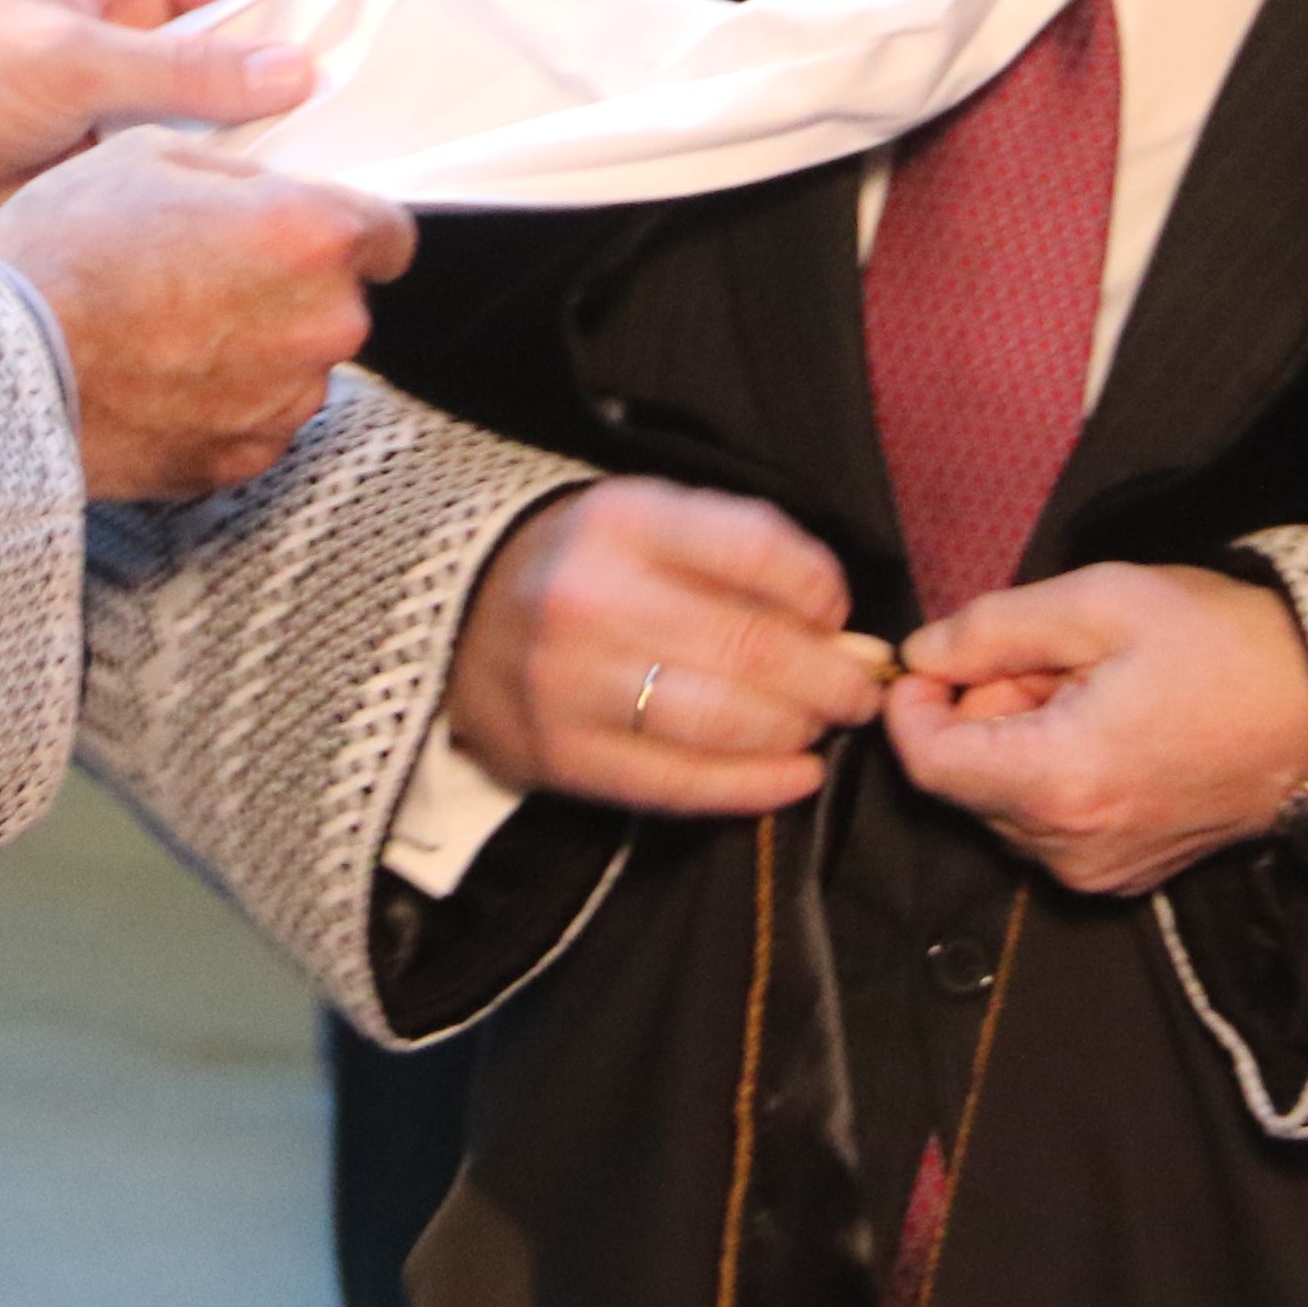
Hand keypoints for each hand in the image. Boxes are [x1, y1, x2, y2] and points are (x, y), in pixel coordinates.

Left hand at [0, 0, 376, 243]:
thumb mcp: (61, 61)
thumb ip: (182, 68)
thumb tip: (294, 70)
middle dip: (297, 8)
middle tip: (361, 47)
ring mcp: (133, 64)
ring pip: (235, 59)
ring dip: (278, 83)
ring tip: (340, 110)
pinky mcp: (135, 134)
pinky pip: (211, 126)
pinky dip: (251, 142)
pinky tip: (292, 162)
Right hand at [0, 129, 411, 500]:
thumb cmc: (61, 252)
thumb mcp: (146, 154)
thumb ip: (241, 172)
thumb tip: (276, 184)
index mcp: (310, 235)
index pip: (390, 236)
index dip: (348, 229)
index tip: (314, 232)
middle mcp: (320, 324)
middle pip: (337, 302)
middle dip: (290, 286)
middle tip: (206, 274)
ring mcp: (286, 402)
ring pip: (296, 364)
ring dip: (257, 347)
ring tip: (169, 328)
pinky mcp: (244, 460)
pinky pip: (256, 421)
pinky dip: (223, 403)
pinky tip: (160, 378)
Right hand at [442, 481, 891, 818]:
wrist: (448, 614)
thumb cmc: (578, 564)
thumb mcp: (643, 519)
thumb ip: (733, 553)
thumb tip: (834, 623)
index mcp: (620, 521)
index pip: (756, 550)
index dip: (821, 589)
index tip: (838, 613)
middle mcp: (590, 600)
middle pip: (751, 647)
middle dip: (828, 678)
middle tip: (859, 692)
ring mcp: (568, 685)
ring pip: (722, 722)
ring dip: (797, 730)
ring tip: (819, 727)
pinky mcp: (557, 757)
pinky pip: (677, 786)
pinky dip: (752, 786)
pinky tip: (794, 777)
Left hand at [886, 564, 1307, 897]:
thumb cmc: (1225, 647)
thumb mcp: (1101, 601)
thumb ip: (991, 628)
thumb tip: (922, 653)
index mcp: (1059, 782)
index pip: (928, 766)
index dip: (911, 708)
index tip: (932, 661)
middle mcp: (1071, 846)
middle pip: (968, 782)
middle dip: (983, 711)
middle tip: (1045, 654)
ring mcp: (1102, 869)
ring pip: (1007, 802)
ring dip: (1022, 738)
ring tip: (1090, 684)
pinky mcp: (1128, 873)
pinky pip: (1053, 823)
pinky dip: (1057, 770)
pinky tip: (1111, 723)